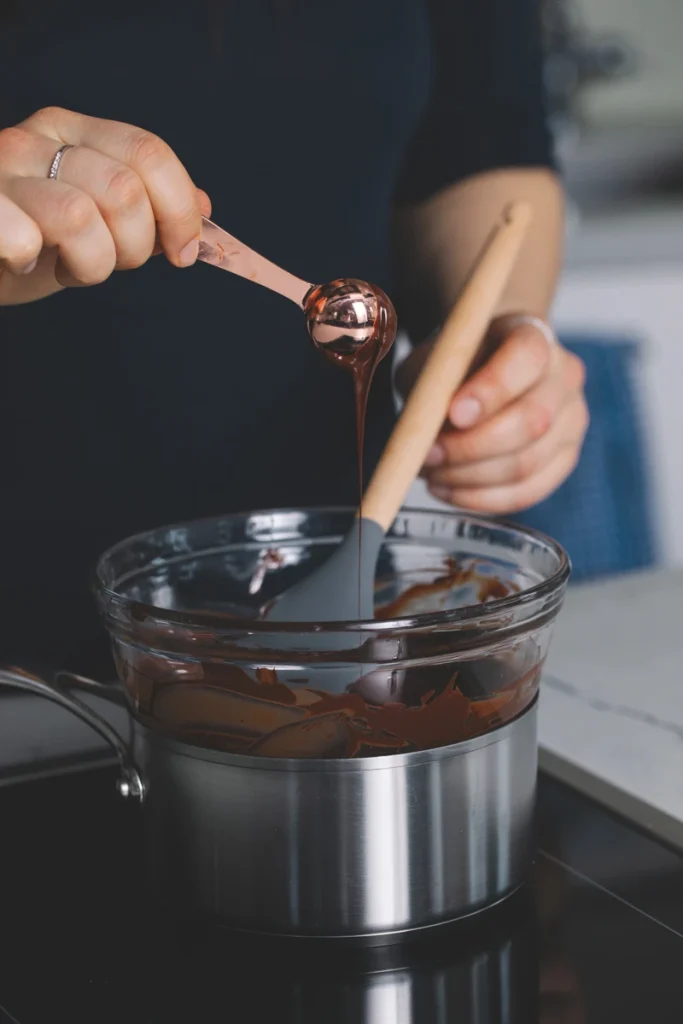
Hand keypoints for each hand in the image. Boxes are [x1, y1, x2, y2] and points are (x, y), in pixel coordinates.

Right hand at [0, 107, 210, 304]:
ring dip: (91, 264)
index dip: (180, 209)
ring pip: (80, 217)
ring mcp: (2, 172)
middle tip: (110, 263)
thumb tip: (203, 206)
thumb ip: (147, 209)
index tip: (183, 253)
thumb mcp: (98, 219)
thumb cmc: (37, 241)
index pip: (148, 153)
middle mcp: (35, 141)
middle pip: (124, 190)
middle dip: (135, 247)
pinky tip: (28, 264)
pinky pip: (25, 237)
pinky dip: (37, 262)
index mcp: (72, 132)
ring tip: (69, 267)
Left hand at [398, 315, 588, 513]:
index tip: (452, 414)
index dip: (491, 390)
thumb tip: (424, 431)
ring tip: (431, 473)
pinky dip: (482, 499)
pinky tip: (449, 490)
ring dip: (470, 478)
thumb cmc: (455, 365)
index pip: (526, 358)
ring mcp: (572, 420)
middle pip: (534, 420)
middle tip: (428, 456)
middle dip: (472, 447)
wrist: (485, 370)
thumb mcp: (434, 360)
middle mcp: (565, 375)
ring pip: (527, 464)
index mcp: (533, 335)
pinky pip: (528, 491)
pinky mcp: (565, 459)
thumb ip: (432, 385)